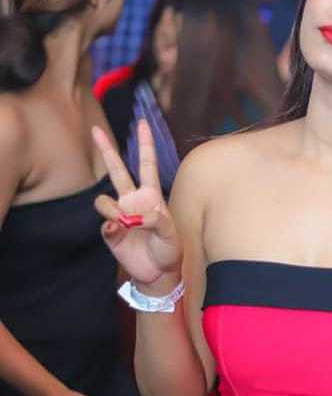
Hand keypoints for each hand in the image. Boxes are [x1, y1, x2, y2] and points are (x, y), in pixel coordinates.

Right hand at [92, 119, 181, 284]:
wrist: (159, 272)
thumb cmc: (169, 249)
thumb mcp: (172, 234)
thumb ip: (157, 221)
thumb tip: (134, 216)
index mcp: (151, 195)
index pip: (147, 164)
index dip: (145, 144)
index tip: (142, 123)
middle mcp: (133, 201)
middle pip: (117, 170)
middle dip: (107, 150)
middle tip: (96, 130)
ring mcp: (120, 215)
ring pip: (103, 201)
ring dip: (112, 210)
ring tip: (125, 224)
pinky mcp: (111, 233)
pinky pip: (105, 224)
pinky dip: (112, 227)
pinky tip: (120, 231)